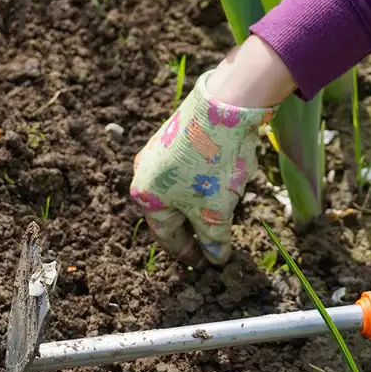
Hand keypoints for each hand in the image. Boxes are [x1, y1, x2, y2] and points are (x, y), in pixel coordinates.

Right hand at [130, 69, 275, 265]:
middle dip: (195, 227)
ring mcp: (158, 152)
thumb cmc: (212, 166)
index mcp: (146, 197)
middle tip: (215, 242)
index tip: (204, 265)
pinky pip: (188, 170)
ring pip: (182, 190)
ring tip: (224, 210)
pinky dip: (204, 182)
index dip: (189, 254)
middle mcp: (145, 174)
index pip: (167, 237)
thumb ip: (214, 240)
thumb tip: (216, 258)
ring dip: (202, 203)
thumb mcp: (216, 212)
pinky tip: (225, 181)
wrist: (224, 107)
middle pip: (172, 212)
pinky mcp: (176, 135)